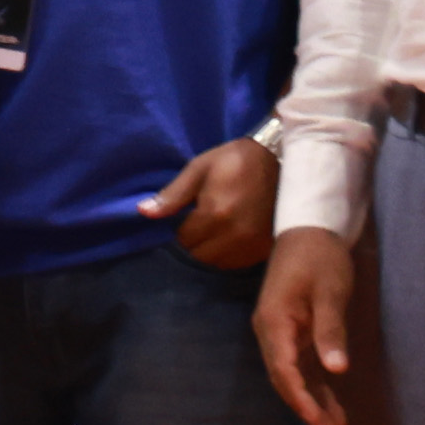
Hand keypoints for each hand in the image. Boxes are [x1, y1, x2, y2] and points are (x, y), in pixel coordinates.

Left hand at [144, 135, 278, 270]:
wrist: (281, 160)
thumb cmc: (235, 161)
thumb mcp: (199, 169)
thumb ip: (172, 195)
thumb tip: (143, 212)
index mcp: (215, 213)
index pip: (184, 238)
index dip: (183, 226)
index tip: (192, 213)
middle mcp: (234, 234)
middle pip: (199, 254)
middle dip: (196, 240)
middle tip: (205, 221)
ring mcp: (252, 245)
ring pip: (217, 263)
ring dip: (212, 250)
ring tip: (219, 228)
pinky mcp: (265, 249)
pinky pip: (237, 264)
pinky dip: (230, 254)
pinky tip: (233, 236)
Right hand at [253, 224, 355, 424]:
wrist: (309, 229)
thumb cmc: (320, 258)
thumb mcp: (330, 292)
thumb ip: (331, 331)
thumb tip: (336, 369)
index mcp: (275, 321)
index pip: (284, 369)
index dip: (300, 398)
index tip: (318, 420)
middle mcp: (270, 330)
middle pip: (284, 376)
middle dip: (305, 404)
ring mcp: (279, 331)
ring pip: (292, 373)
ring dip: (311, 397)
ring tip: (335, 423)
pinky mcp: (291, 329)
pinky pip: (300, 362)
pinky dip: (314, 381)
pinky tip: (330, 399)